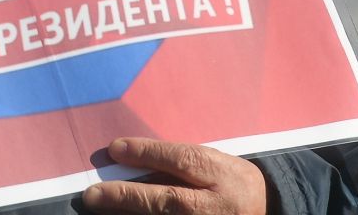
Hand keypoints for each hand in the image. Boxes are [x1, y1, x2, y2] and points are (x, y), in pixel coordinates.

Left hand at [80, 137, 268, 213]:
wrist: (264, 212)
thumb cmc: (231, 182)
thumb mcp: (216, 163)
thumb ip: (180, 160)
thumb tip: (131, 156)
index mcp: (220, 174)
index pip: (180, 160)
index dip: (146, 153)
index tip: (114, 148)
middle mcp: (214, 204)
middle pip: (167, 200)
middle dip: (127, 196)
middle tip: (92, 194)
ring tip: (100, 209)